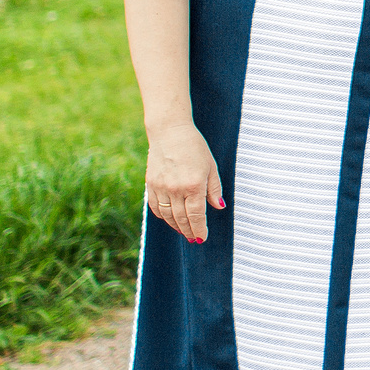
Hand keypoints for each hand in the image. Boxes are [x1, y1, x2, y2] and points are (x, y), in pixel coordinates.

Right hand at [145, 122, 223, 242]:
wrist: (169, 131)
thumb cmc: (194, 147)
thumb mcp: (211, 166)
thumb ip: (214, 189)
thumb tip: (218, 207)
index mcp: (194, 184)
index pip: (196, 216)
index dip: (199, 229)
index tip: (202, 238)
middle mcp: (176, 189)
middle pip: (182, 219)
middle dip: (189, 231)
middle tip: (194, 239)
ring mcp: (161, 187)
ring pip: (168, 216)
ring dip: (176, 226)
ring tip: (184, 231)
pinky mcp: (150, 184)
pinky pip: (155, 207)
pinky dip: (163, 216)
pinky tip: (170, 219)